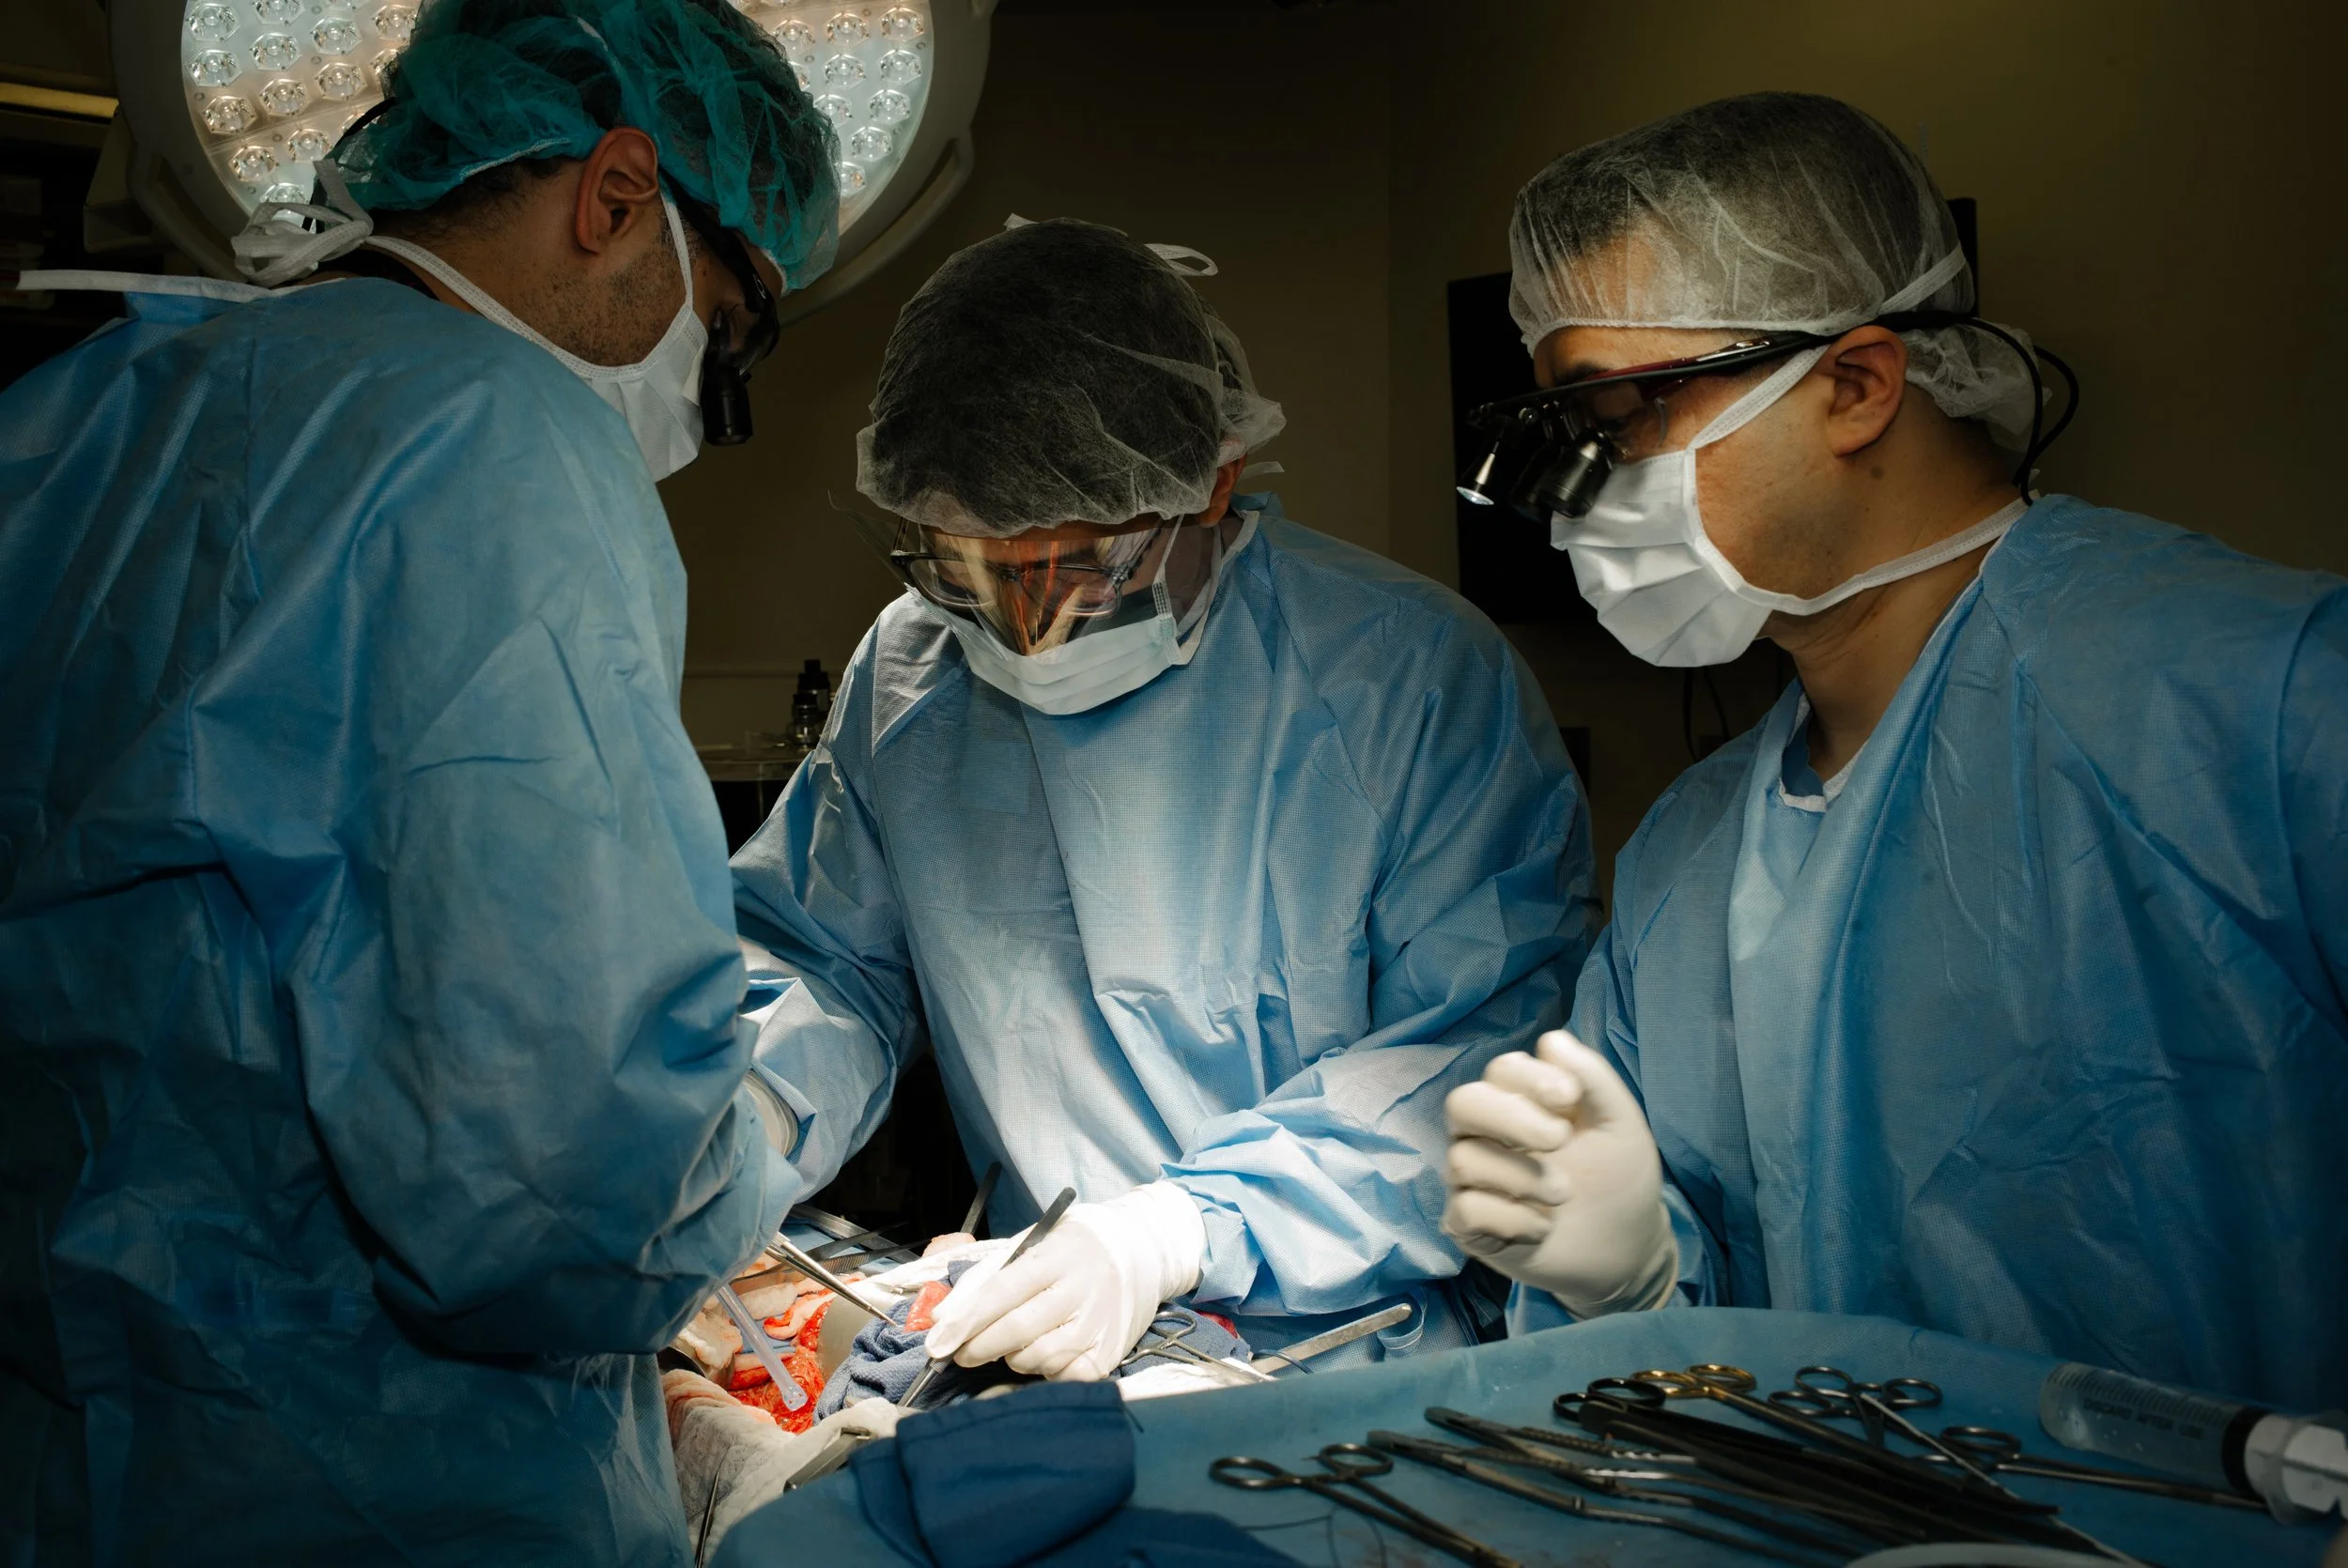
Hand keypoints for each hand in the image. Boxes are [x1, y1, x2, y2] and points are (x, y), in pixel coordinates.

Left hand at [921, 1182, 1205, 1380]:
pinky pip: (1062, 1377)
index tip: (937, 1342)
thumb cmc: (1075, 1247)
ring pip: (1036, 1359)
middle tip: (960, 1353)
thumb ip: (985, 1277)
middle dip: (978, 1347)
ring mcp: (1099, 1324)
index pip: (1002, 1291)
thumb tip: (941, 1318)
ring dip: (1013, 1357)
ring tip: (1014, 1342)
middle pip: (1016, 1331)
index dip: (965, 1321)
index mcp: (1057, 1255)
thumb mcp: (1031, 1242)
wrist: (1144, 1251)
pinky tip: (1044, 1353)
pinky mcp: (1111, 1352)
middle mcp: (1082, 1290)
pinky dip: (1044, 1371)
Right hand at [1441, 1029, 1677, 1316]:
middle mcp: (1487, 1134)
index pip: (1500, 1070)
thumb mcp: (1620, 1122)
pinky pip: (1466, 1210)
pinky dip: (1510, 1220)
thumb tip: (1552, 1041)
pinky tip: (1541, 1228)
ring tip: (1563, 1194)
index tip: (1570, 1097)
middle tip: (1560, 1140)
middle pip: (1461, 1103)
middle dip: (1510, 1118)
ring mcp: (1474, 1180)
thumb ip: (1593, 1078)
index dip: (1529, 1077)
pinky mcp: (1469, 1226)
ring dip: (1522, 1177)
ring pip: (1464, 1160)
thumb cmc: (1619, 1177)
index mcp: (1521, 1102)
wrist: (1627, 1249)